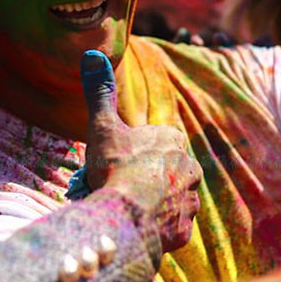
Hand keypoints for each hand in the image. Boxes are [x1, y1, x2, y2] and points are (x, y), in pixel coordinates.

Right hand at [80, 49, 201, 250]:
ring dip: (155, 203)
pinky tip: (138, 226)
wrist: (126, 217)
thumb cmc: (116, 167)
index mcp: (173, 140)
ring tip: (129, 209)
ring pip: (172, 199)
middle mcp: (189, 168)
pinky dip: (157, 227)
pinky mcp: (184, 229)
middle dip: (148, 178)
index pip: (158, 142)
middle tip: (120, 187)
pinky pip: (171, 226)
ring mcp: (189, 200)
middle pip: (166, 170)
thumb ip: (100, 91)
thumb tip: (91, 53)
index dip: (136, 152)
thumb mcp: (103, 126)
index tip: (118, 162)